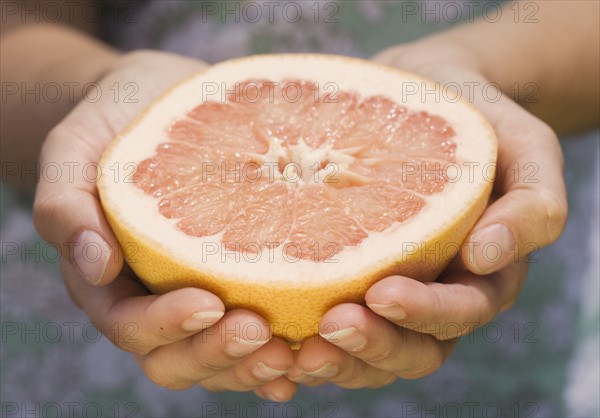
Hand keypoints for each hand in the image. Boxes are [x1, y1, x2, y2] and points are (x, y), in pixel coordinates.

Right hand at [33, 50, 295, 400]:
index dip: (165, 326)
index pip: (130, 325)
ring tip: (293, 348)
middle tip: (259, 331)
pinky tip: (314, 342)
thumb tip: (97, 266)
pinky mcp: (241, 280)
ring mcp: (200, 293)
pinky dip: (284, 345)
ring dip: (253, 363)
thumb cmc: (112, 126)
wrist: (155, 103)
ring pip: (221, 356)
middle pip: (176, 359)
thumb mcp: (73, 151)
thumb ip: (67, 207)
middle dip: (216, 354)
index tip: (208, 302)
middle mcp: (156, 299)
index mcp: (111, 282)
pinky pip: (260, 327)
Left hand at [288, 41, 566, 387]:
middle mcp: (432, 294)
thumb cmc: (473, 116)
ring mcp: (386, 290)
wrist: (421, 92)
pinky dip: (299, 338)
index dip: (424, 315)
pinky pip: (323, 322)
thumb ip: (533, 203)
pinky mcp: (343, 276)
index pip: (457, 315)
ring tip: (295, 346)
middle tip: (331, 325)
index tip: (382, 292)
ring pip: (365, 353)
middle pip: (410, 351)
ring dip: (334, 358)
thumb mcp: (524, 145)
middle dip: (373, 346)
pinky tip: (265, 327)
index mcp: (478, 276)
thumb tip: (487, 258)